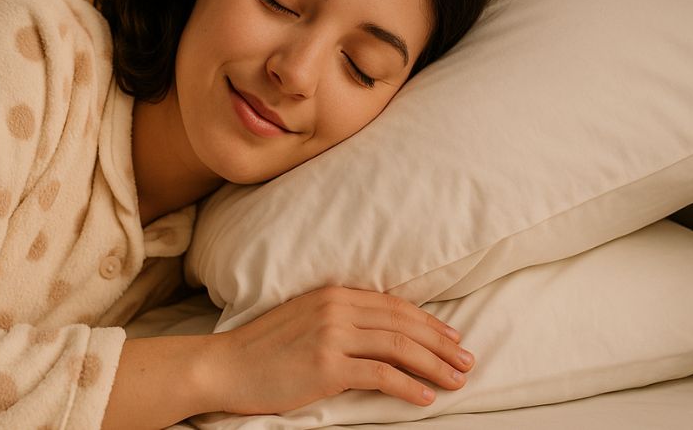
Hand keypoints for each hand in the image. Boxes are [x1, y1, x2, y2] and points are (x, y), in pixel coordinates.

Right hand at [204, 285, 474, 413]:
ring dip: (434, 366)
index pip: (394, 306)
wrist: (224, 366)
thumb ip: (339, 319)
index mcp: (332, 294)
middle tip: (468, 361)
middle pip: (404, 324)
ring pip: (399, 348)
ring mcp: (331, 336)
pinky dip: (408, 387)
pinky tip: (425, 398)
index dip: (429, 322)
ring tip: (457, 381)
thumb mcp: (303, 320)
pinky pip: (380, 375)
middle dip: (442, 344)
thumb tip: (380, 335)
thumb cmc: (261, 349)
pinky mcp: (327, 366)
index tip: (453, 339)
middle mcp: (335, 309)